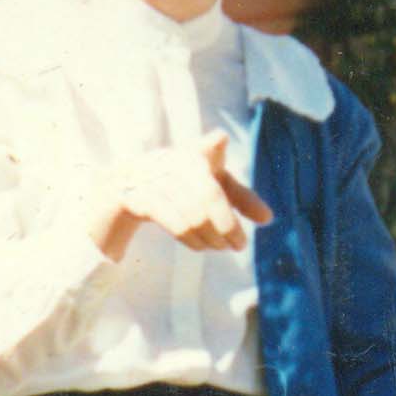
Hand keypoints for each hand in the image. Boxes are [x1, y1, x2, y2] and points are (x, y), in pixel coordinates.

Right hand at [94, 127, 273, 260]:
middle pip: (209, 196)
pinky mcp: (141, 199)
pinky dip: (192, 240)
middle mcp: (176, 161)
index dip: (218, 153)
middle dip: (228, 226)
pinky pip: (175, 224)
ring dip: (211, 238)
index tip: (233, 165)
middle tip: (238, 245)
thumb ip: (240, 197)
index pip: (213, 148)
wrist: (127, 186)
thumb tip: (269, 219)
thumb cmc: (182, 183)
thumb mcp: (212, 184)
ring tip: (221, 247)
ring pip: (193, 214)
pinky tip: (201, 247)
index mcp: (196, 152)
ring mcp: (156, 180)